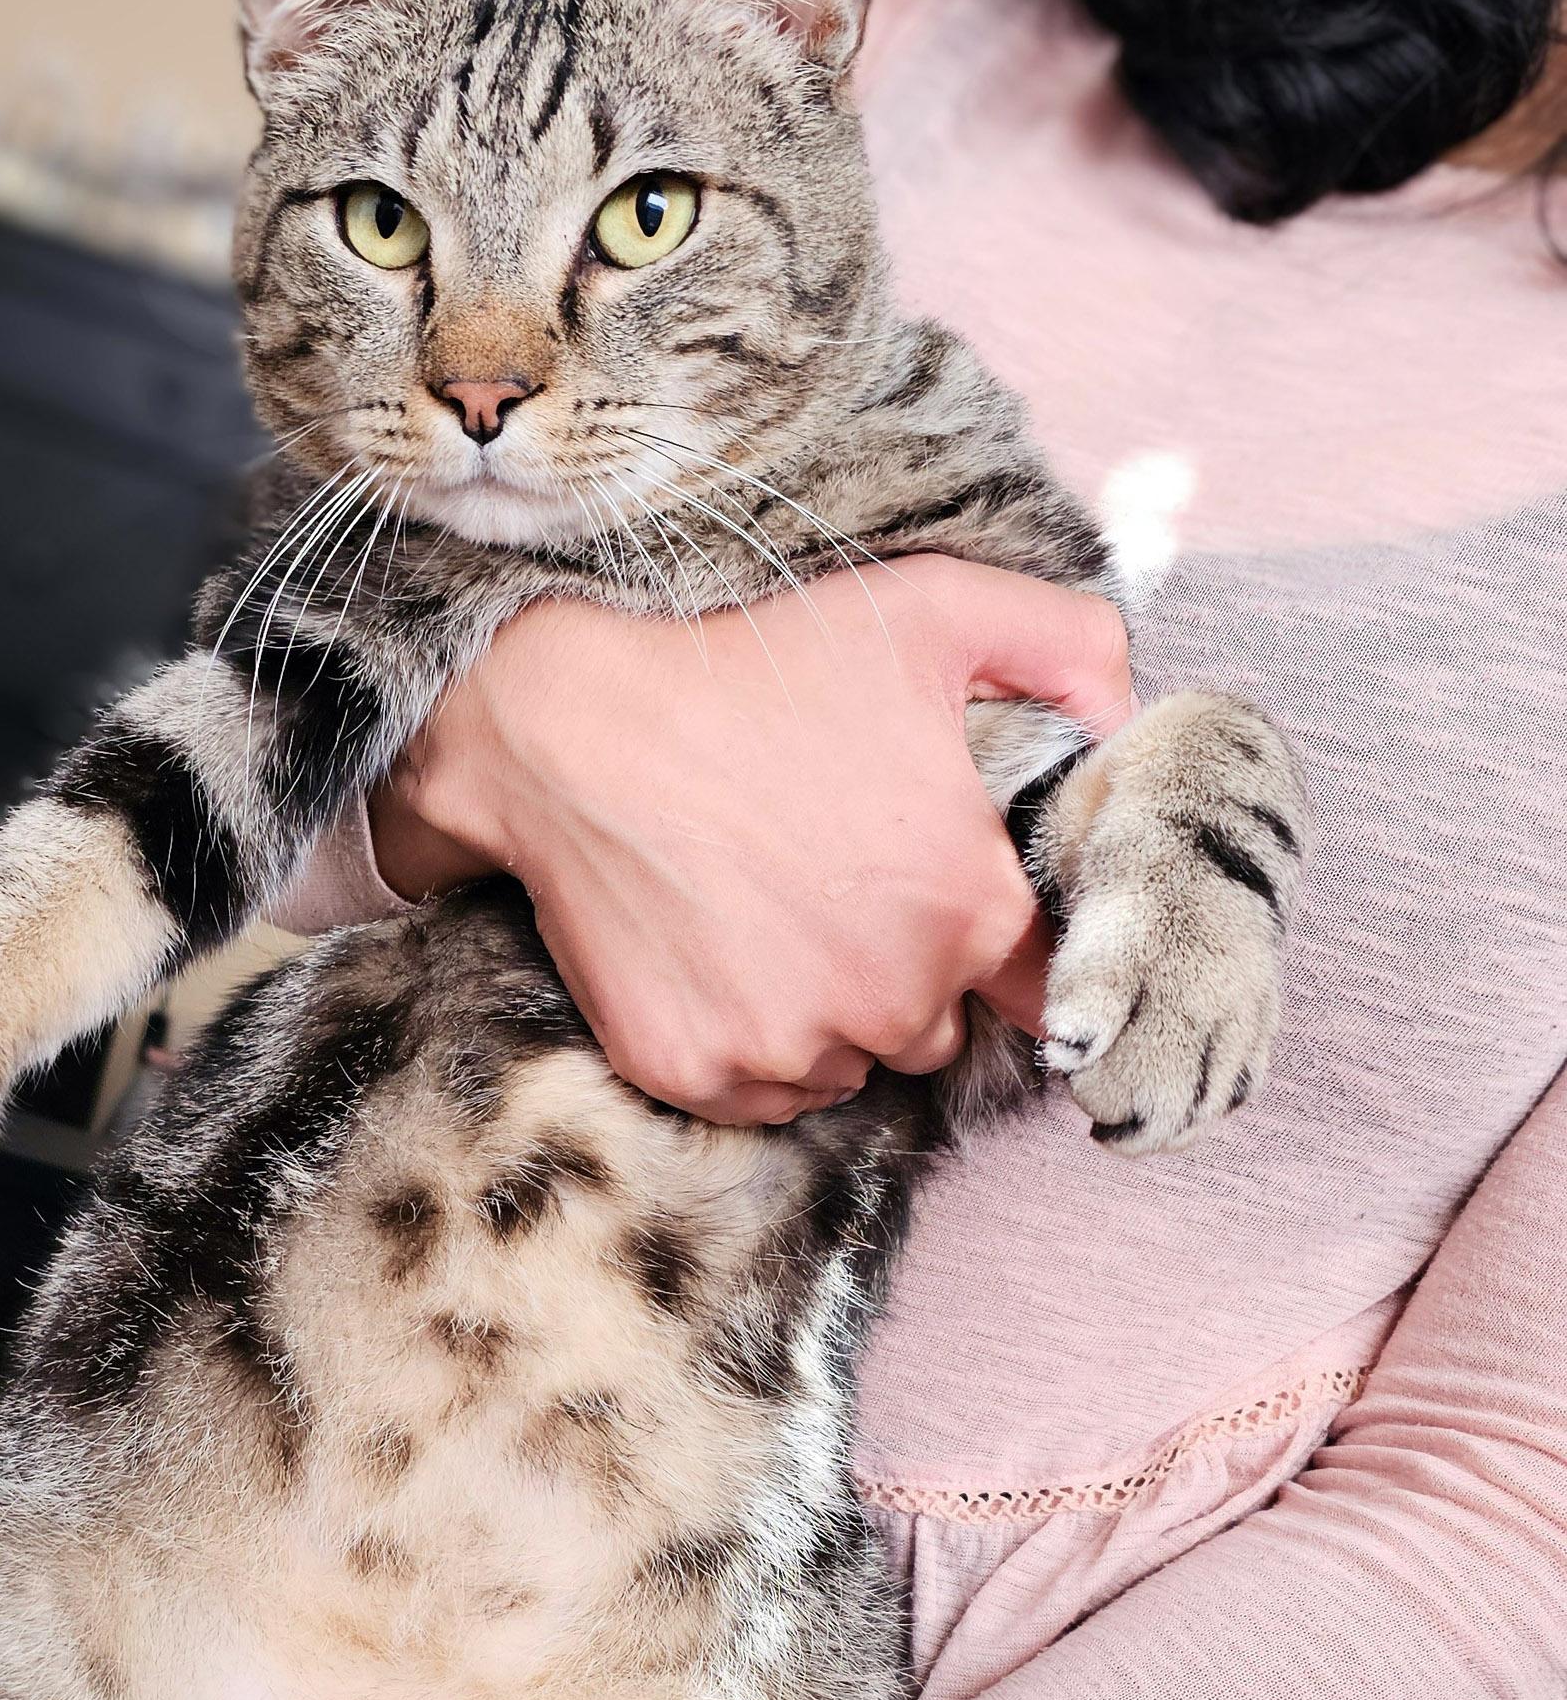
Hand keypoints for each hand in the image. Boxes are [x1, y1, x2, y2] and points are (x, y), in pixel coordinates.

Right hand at [370, 556, 1132, 1124]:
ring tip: (764, 906)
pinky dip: (749, 1041)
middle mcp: (894, 998)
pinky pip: (764, 1090)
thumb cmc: (752, 669)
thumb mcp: (928, 609)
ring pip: (850, 1063)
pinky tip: (714, 951)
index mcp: (971, 903)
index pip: (1037, 979)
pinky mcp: (698, 1072)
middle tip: (829, 874)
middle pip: (935, 1022)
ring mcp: (791, 1045)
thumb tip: (1128, 717)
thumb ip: (1068, 644)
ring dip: (827, 1010)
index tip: (941, 897)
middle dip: (901, 965)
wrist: (572, 727)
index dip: (991, 938)